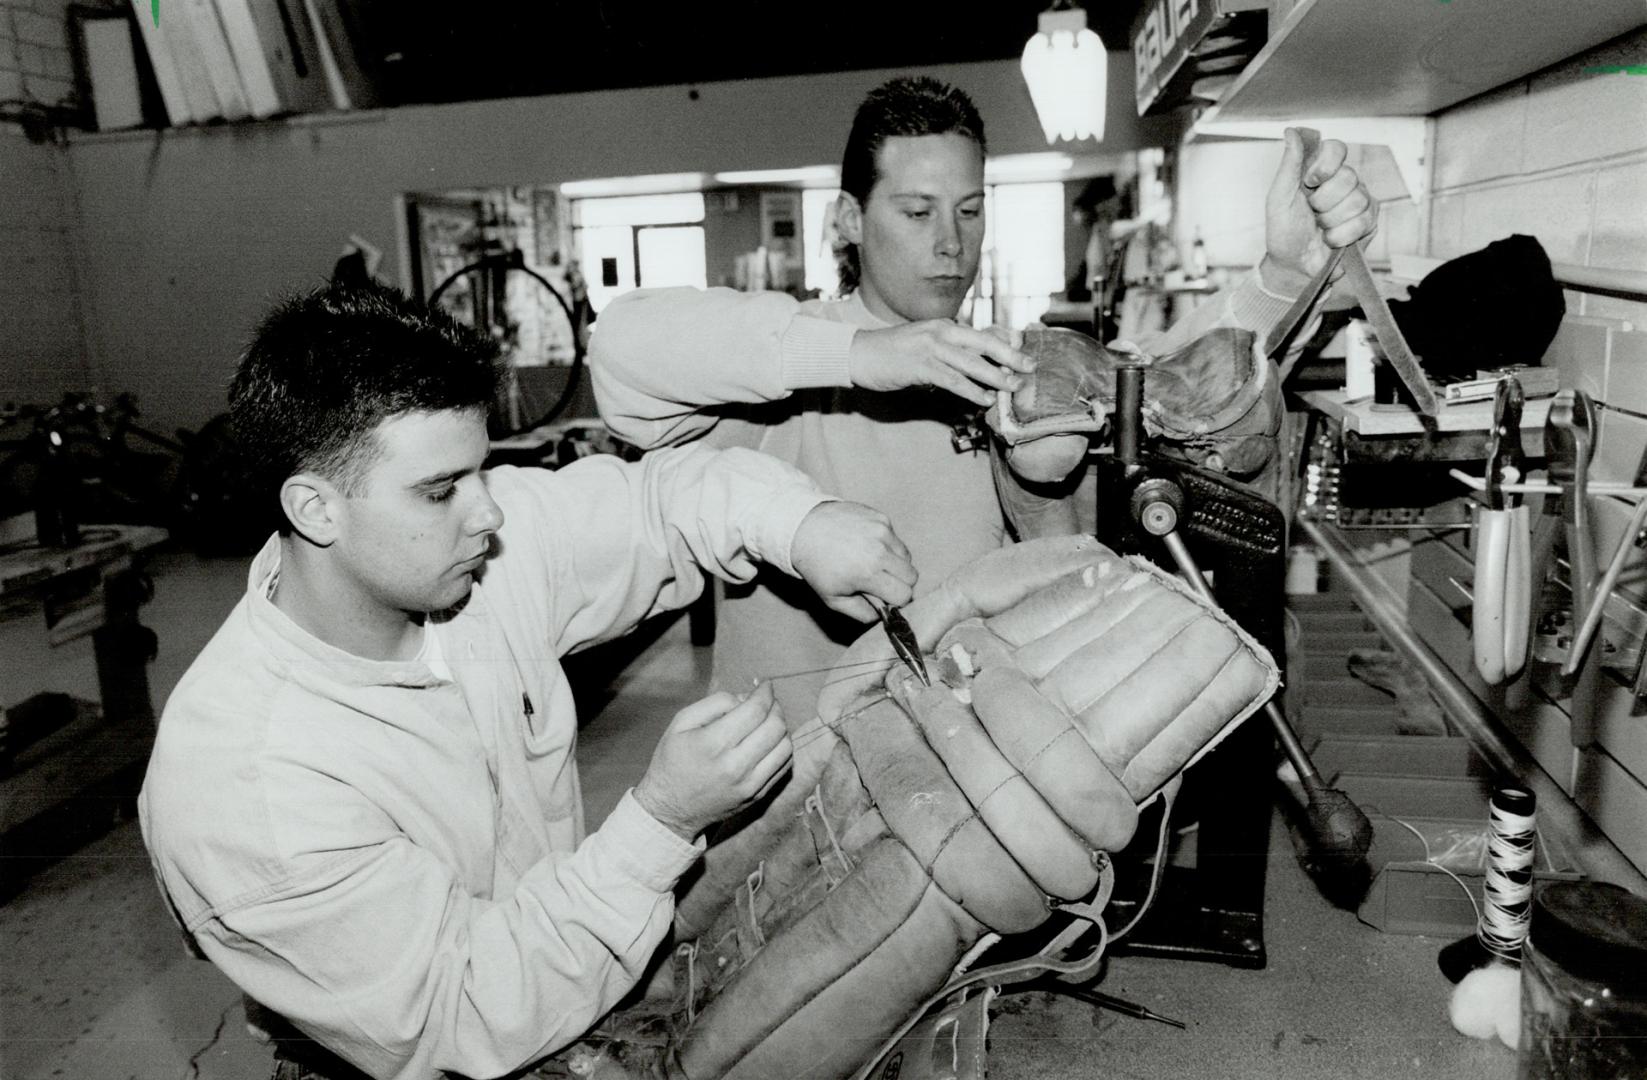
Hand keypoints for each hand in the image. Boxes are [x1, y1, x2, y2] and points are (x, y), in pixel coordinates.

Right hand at [633, 682, 791, 840]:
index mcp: (713, 744)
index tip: (765, 685)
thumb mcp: (681, 723)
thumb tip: (745, 698)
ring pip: (785, 746)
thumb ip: (714, 703)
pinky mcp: (757, 795)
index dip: (764, 692)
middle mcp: (736, 765)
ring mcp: (750, 783)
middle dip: (775, 707)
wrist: (670, 810)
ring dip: (781, 727)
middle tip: (767, 701)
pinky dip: (782, 748)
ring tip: (768, 721)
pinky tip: (769, 742)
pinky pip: (784, 766)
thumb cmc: (672, 762)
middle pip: (775, 726)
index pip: (755, 710)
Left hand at [790, 500, 916, 622]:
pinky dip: (887, 545)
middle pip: (912, 576)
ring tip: (872, 563)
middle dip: (899, 583)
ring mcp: (882, 530)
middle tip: (880, 582)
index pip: (904, 594)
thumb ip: (862, 614)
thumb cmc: (817, 567)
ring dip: (895, 564)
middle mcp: (879, 550)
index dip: (895, 600)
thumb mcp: (833, 599)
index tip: (882, 597)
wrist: (802, 528)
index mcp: (867, 573)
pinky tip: (866, 545)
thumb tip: (883, 615)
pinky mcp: (881, 517)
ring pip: (907, 557)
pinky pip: (896, 538)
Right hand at [849, 320, 1033, 408]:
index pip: (982, 333)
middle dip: (1010, 356)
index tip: (1025, 351)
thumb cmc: (892, 353)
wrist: (858, 354)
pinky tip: (983, 399)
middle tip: (1031, 367)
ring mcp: (929, 348)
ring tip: (1013, 387)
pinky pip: (951, 379)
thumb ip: (948, 352)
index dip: (1006, 342)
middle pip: (984, 343)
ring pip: (971, 362)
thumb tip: (973, 366)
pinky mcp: (919, 366)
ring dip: (995, 376)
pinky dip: (970, 390)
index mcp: (944, 326)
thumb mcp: (924, 345)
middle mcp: (940, 332)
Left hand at [1262, 127, 1378, 295]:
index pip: (1336, 149)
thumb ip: (1289, 164)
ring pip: (1357, 200)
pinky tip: (1331, 239)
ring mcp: (1359, 201)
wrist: (1294, 265)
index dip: (1326, 165)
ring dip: (1331, 221)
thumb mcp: (1279, 197)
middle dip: (1323, 202)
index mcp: (1321, 172)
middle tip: (1312, 213)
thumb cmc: (1284, 231)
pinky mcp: (1369, 222)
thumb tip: (1292, 131)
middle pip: (1348, 177)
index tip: (1310, 182)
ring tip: (1320, 228)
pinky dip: (1341, 235)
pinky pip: (1364, 221)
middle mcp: (1343, 182)